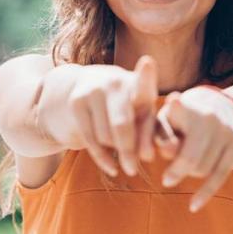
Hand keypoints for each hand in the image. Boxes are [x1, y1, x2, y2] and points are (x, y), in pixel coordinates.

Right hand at [66, 55, 158, 176]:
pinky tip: (111, 167)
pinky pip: (90, 140)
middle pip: (121, 125)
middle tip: (132, 170)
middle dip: (128, 151)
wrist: (86, 88)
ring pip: (106, 137)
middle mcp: (115, 82)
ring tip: (123, 151)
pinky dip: (102, 158)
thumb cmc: (127, 106)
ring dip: (116, 151)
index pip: (142, 82)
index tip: (148, 63)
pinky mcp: (76, 102)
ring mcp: (93, 90)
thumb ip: (155, 133)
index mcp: (138, 84)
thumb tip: (153, 155)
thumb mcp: (143, 114)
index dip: (145, 75)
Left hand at [156, 86, 232, 211]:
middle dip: (177, 171)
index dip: (170, 133)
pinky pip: (220, 175)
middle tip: (166, 179)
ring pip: (203, 168)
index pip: (176, 122)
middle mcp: (209, 115)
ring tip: (183, 168)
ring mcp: (226, 129)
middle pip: (190, 158)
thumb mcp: (164, 120)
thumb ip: (159, 135)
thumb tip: (166, 151)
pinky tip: (193, 206)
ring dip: (190, 174)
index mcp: (186, 106)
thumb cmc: (179, 117)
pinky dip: (205, 193)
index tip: (165, 148)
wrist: (219, 105)